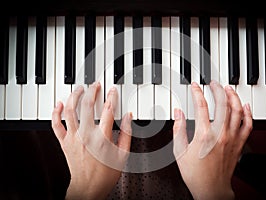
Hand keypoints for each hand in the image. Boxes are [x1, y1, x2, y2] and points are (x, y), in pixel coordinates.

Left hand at [51, 82, 131, 199]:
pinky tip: (59, 104)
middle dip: (92, 91)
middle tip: (95, 85)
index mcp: (102, 138)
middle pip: (87, 105)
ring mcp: (73, 138)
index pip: (108, 110)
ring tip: (80, 89)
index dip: (111, 97)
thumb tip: (129, 117)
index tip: (113, 91)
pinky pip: (56, 125)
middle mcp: (86, 135)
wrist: (87, 188)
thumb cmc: (105, 174)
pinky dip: (55, 113)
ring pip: (70, 111)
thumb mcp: (123, 155)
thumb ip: (127, 134)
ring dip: (74, 96)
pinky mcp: (64, 142)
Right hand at [173, 81, 252, 199]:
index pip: (201, 106)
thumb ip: (178, 129)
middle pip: (223, 104)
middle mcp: (220, 134)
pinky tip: (244, 106)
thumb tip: (178, 113)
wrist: (211, 189)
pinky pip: (247, 125)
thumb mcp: (179, 151)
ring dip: (233, 97)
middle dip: (218, 89)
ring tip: (228, 89)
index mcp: (204, 135)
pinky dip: (247, 113)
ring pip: (236, 111)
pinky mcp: (239, 144)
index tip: (195, 86)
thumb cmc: (195, 173)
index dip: (197, 93)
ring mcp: (232, 138)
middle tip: (213, 84)